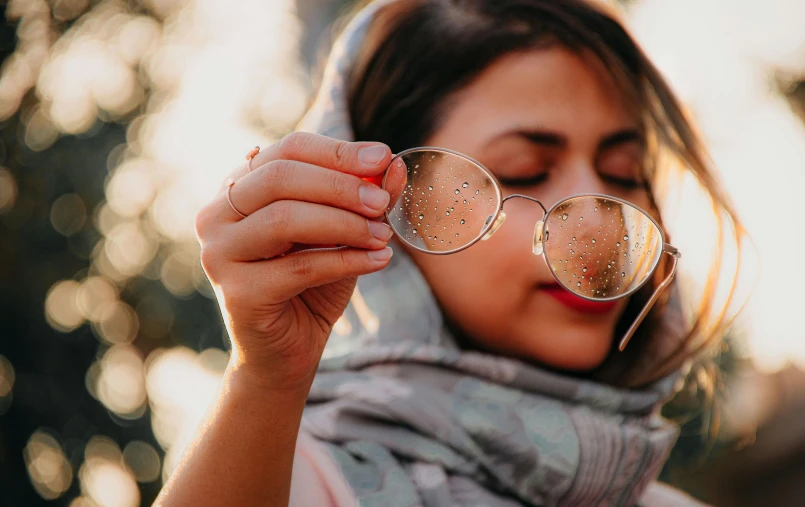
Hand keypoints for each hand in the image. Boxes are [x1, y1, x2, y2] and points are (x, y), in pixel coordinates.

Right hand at [194, 132, 393, 389]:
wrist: (285, 353)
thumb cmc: (311, 286)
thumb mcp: (340, 234)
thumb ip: (362, 200)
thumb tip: (392, 166)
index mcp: (237, 189)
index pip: (287, 150)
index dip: (337, 151)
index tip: (383, 157)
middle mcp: (216, 215)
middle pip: (280, 177)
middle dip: (341, 185)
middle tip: (383, 202)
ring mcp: (219, 254)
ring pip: (285, 219)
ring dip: (345, 223)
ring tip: (383, 235)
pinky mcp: (236, 292)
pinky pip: (300, 266)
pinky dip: (347, 260)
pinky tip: (380, 260)